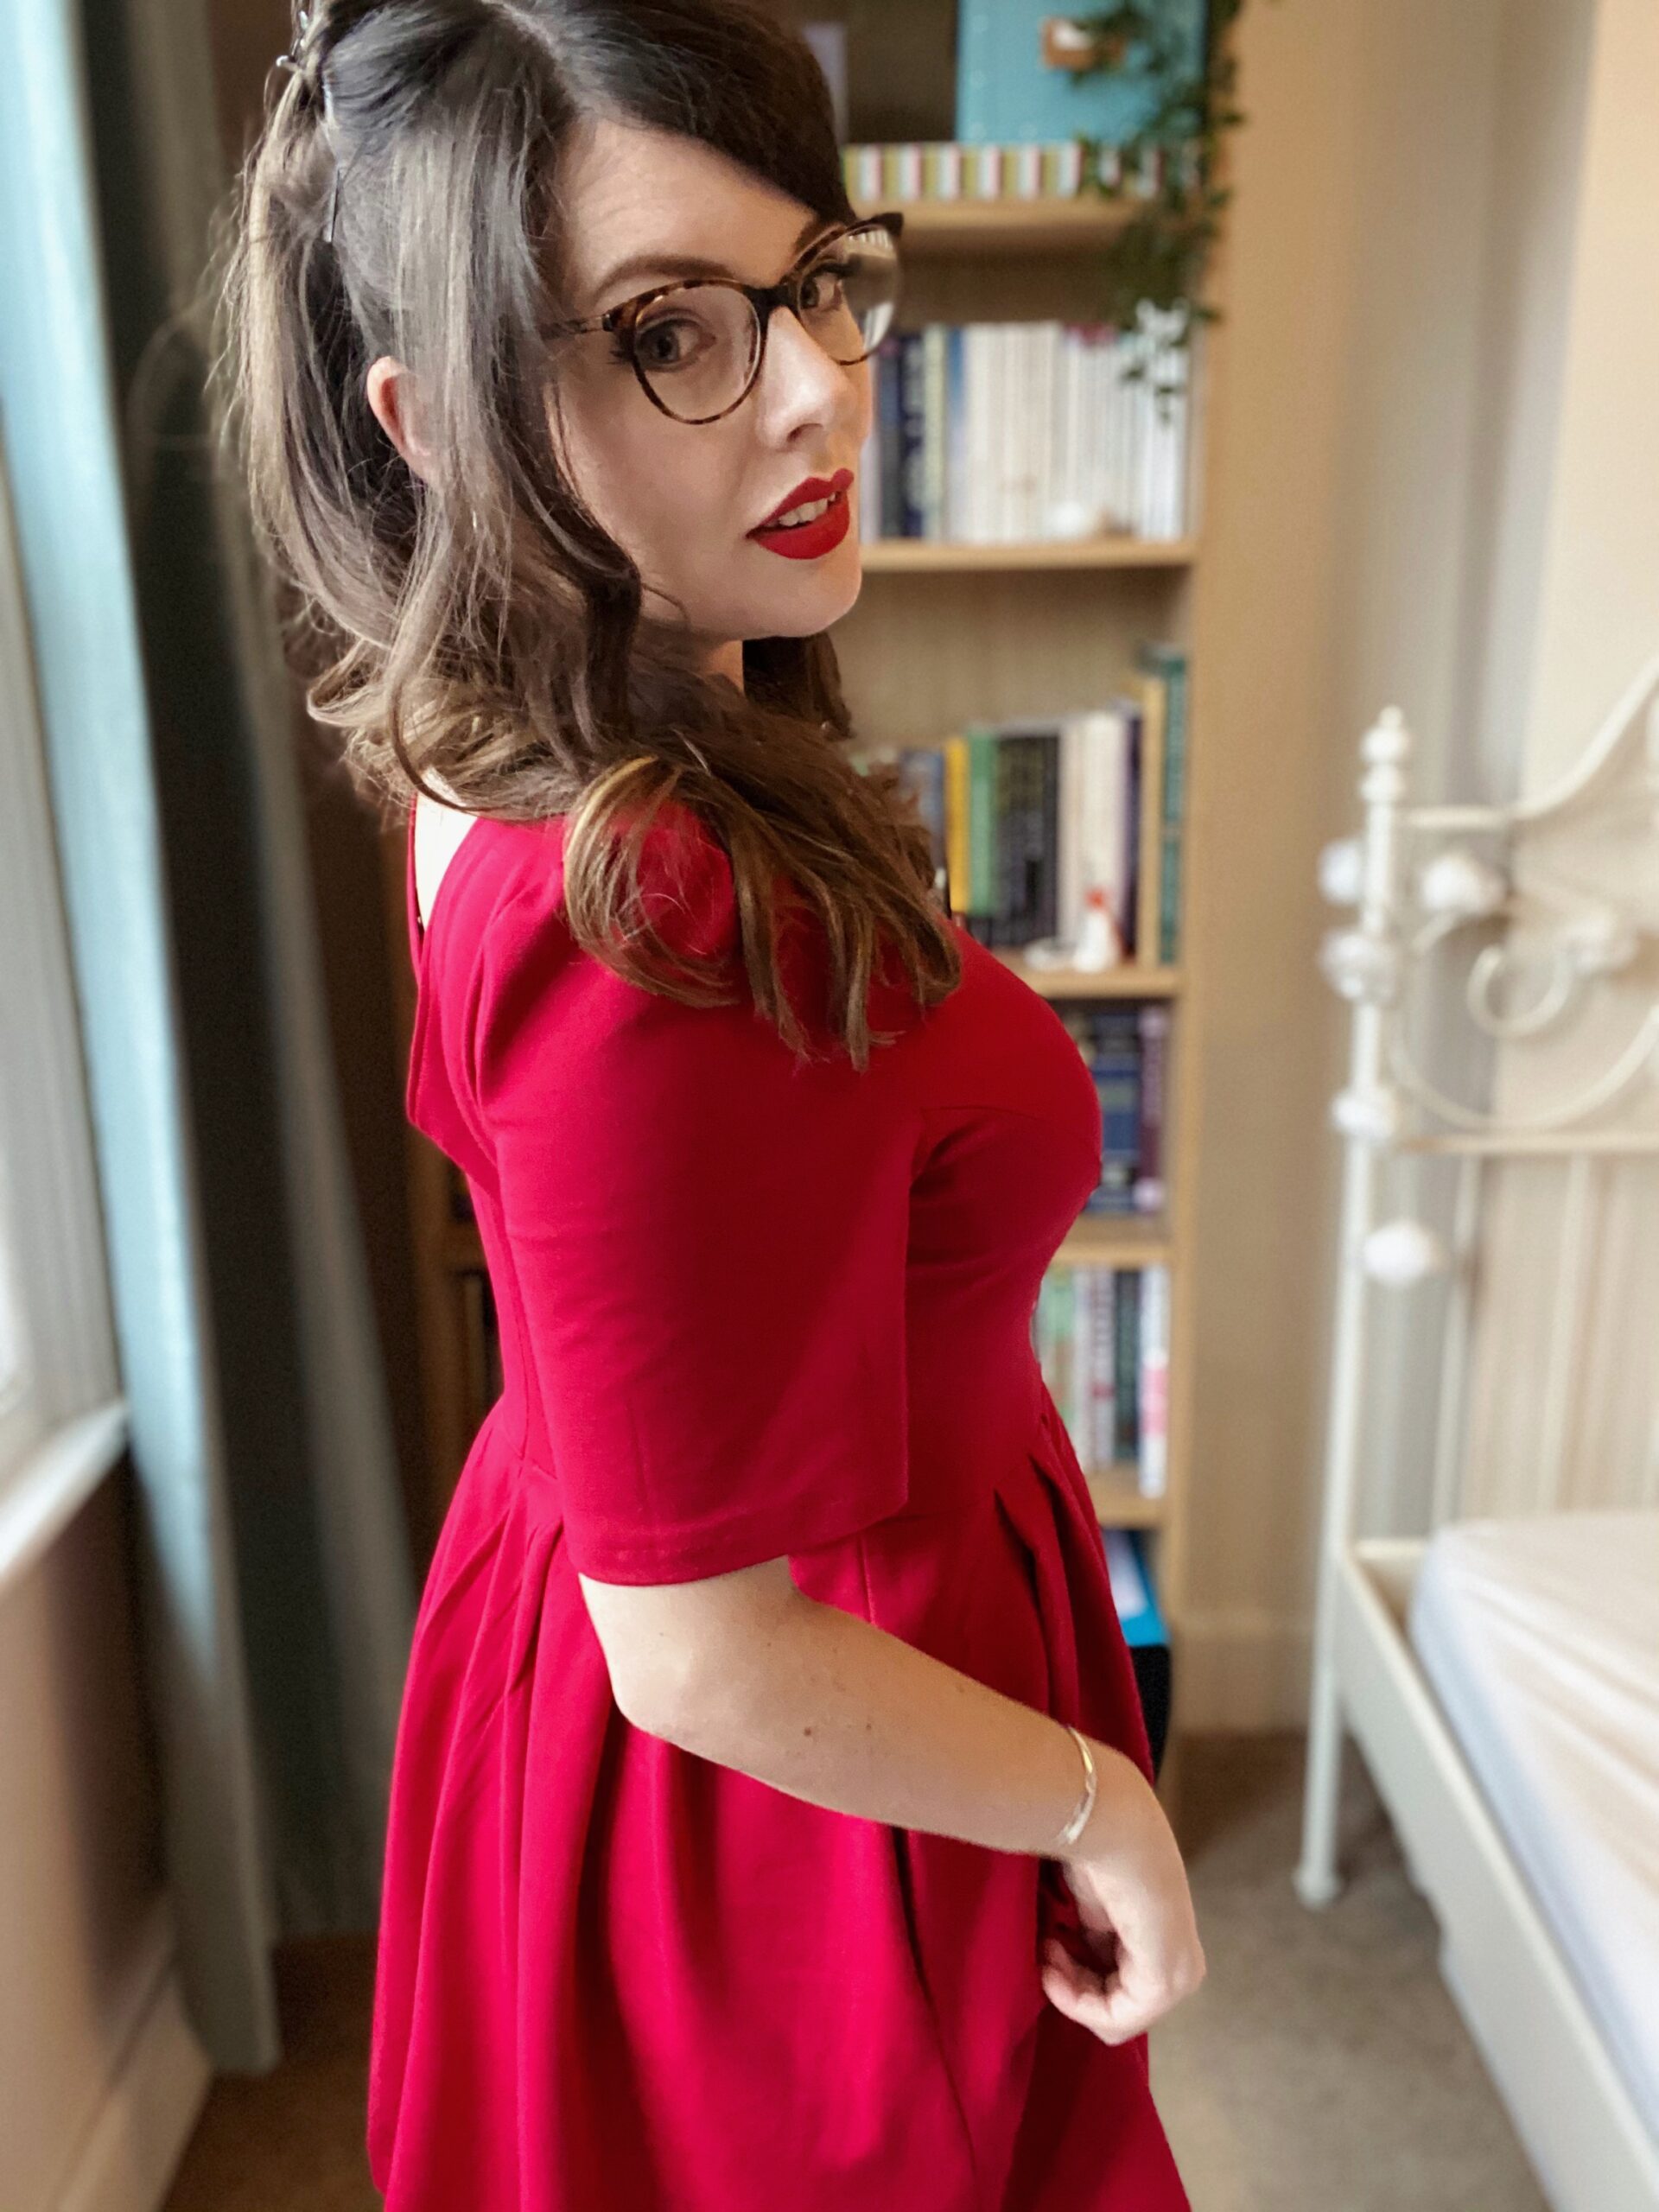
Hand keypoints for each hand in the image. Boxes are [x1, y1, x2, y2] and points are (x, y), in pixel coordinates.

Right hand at [1040, 1746, 1205, 2044]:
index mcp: (1169, 1940)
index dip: (1077, 1974)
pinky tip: (1051, 1966)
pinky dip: (1075, 2002)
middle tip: (1047, 1947)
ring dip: (1070, 1990)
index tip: (1049, 1942)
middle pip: (1118, 2006)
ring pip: (1116, 2018)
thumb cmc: (1097, 1848)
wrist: (1108, 1822)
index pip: (1121, 1986)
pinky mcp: (1164, 1982)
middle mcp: (1183, 1963)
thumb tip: (1072, 1962)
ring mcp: (1179, 1976)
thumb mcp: (1096, 1908)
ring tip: (1048, 1947)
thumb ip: (1097, 1940)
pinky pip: (1116, 2019)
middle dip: (1074, 1984)